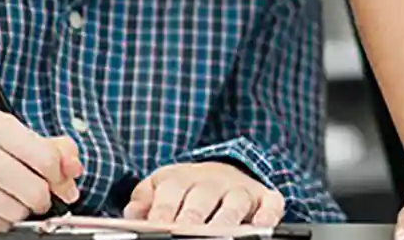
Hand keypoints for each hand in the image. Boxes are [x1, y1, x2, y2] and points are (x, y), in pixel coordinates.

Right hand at [0, 110, 81, 232]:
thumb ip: (51, 148)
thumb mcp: (10, 139)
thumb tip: (74, 168)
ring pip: (15, 212)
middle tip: (32, 196)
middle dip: (40, 198)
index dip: (59, 176)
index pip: (47, 157)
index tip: (56, 181)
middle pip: (34, 189)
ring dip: (18, 212)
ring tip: (4, 199)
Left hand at [125, 162, 284, 227]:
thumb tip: (132, 213)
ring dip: (227, 217)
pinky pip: (271, 203)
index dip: (162, 211)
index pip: (170, 193)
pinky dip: (268, 213)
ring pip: (236, 200)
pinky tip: (260, 225)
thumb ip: (145, 199)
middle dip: (192, 216)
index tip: (156, 227)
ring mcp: (239, 188)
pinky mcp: (264, 197)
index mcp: (180, 178)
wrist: (222, 170)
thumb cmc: (185, 188)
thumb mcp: (160, 187)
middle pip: (202, 197)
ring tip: (219, 234)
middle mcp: (212, 181)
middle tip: (183, 232)